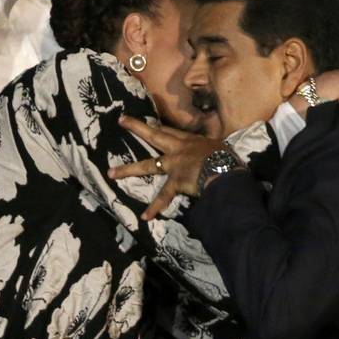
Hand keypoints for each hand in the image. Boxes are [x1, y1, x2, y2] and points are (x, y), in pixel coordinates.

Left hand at [108, 115, 223, 219]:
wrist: (226, 169)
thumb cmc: (227, 158)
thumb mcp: (221, 148)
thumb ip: (214, 150)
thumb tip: (219, 154)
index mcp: (191, 141)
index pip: (171, 131)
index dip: (159, 126)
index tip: (148, 122)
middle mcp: (179, 149)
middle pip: (154, 136)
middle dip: (137, 127)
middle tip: (121, 120)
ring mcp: (174, 164)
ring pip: (147, 165)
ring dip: (128, 170)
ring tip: (111, 173)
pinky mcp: (175, 181)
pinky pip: (163, 197)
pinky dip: (155, 208)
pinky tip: (145, 217)